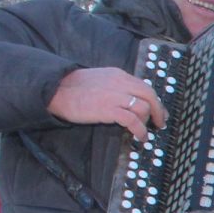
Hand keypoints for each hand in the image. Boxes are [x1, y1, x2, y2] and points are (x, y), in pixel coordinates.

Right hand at [47, 66, 166, 141]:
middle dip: (158, 111)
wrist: (55, 90)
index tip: (158, 111)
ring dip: (146, 122)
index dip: (155, 101)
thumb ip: (117, 86)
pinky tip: (139, 137)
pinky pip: (133, 121)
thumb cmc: (74, 88)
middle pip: (150, 95)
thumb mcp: (100, 80)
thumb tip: (132, 100)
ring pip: (143, 107)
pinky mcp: (109, 109)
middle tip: (159, 123)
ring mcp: (115, 96)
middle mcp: (120, 83)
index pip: (144, 86)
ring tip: (143, 131)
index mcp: (118, 75)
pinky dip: (140, 131)